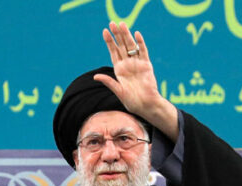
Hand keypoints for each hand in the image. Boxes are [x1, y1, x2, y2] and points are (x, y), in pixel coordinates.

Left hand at [94, 22, 178, 139]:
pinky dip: (140, 43)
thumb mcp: (118, 91)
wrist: (146, 105)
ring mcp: (137, 64)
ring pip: (131, 46)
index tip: (104, 31)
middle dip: (117, 35)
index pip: (113, 52)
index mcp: (119, 70)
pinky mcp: (146, 65)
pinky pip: (143, 51)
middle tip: (113, 23)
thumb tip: (95, 77)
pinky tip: (137, 34)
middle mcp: (128, 65)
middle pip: (121, 46)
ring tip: (122, 24)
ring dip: (127, 35)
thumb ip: (108, 82)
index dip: (109, 42)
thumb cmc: (132, 101)